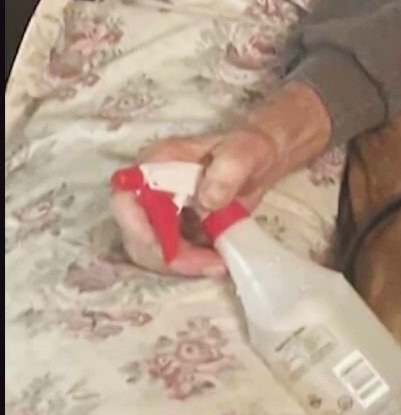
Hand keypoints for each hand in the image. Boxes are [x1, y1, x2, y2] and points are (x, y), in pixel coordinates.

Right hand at [109, 82, 331, 276]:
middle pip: (136, 234)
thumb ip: (228, 171)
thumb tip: (207, 200)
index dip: (138, 229)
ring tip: (219, 265)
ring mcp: (158, 210)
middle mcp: (148, 188)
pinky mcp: (173, 227)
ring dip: (181, 264)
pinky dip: (190, 263)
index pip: (126, 200)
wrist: (259, 160)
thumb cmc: (248, 149)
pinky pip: (171, 253)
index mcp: (156, 163)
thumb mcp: (245, 152)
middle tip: (210, 265)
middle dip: (168, 256)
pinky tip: (218, 262)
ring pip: (151, 250)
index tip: (170, 250)